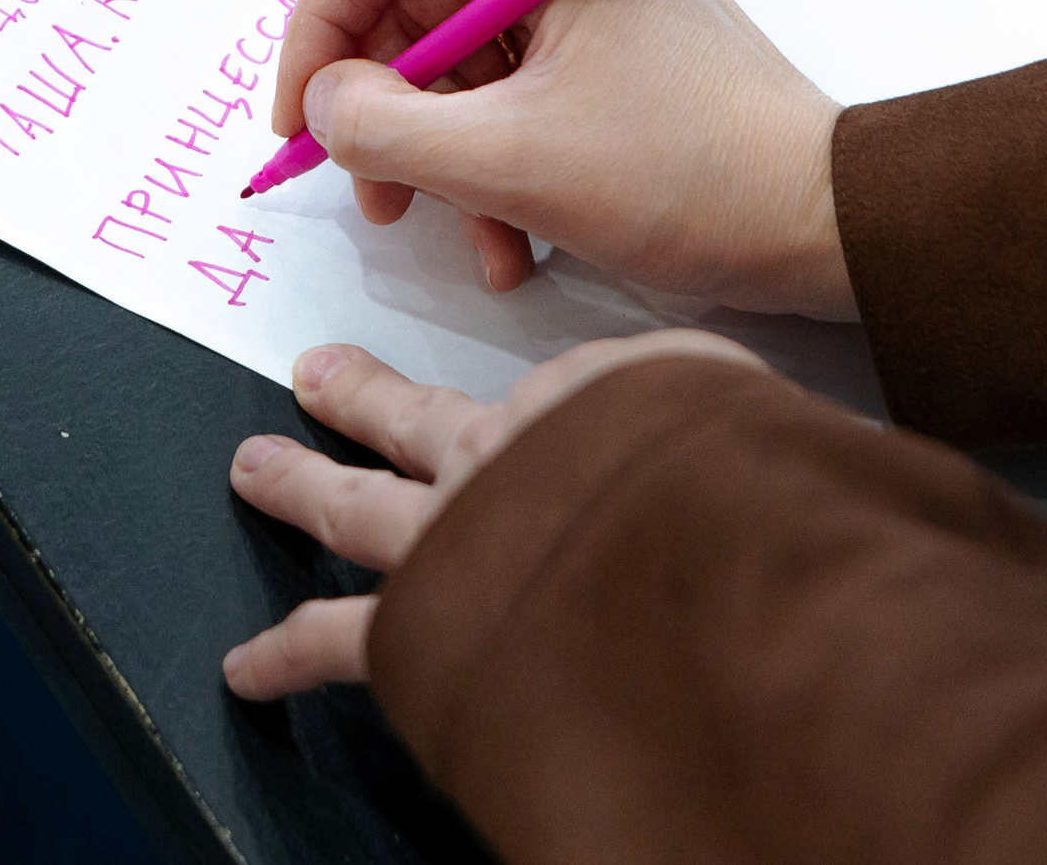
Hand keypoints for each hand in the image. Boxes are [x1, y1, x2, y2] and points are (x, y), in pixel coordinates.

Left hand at [222, 332, 768, 699]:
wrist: (684, 524)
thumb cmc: (740, 475)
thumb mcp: (748, 412)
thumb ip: (742, 426)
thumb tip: (801, 452)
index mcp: (593, 406)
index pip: (565, 402)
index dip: (563, 408)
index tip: (558, 405)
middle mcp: (508, 456)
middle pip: (420, 422)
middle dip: (363, 400)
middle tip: (317, 377)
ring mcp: (453, 529)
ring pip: (356, 503)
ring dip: (299, 484)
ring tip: (254, 470)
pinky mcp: (423, 609)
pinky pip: (342, 637)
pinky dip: (287, 652)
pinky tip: (245, 669)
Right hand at [276, 0, 852, 317]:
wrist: (835, 223)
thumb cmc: (692, 178)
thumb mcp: (506, 162)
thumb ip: (382, 128)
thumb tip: (323, 106)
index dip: (313, 35)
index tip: (302, 126)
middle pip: (405, 0)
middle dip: (380, 110)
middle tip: (372, 196)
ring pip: (452, 56)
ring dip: (438, 154)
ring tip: (455, 236)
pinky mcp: (612, 34)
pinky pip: (507, 82)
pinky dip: (489, 160)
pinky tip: (507, 241)